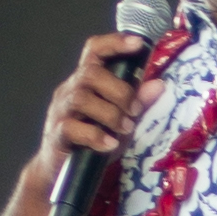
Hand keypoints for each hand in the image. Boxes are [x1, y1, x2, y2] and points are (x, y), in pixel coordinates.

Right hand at [38, 29, 158, 185]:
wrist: (62, 172)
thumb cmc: (94, 141)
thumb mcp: (121, 121)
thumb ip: (138, 103)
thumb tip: (159, 85)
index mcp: (85, 81)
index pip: (94, 51)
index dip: (114, 43)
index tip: (138, 44)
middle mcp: (70, 90)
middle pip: (90, 73)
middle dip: (119, 91)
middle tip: (134, 111)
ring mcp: (60, 111)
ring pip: (82, 98)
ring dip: (110, 114)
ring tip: (124, 128)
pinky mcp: (57, 134)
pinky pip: (73, 127)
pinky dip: (96, 136)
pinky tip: (110, 144)